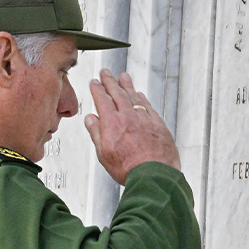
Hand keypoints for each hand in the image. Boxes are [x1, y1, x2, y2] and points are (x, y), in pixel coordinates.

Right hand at [86, 70, 180, 184]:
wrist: (154, 175)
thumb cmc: (129, 168)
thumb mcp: (103, 153)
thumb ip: (96, 133)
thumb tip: (91, 119)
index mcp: (112, 123)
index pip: (102, 99)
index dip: (97, 89)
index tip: (95, 82)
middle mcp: (129, 117)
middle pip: (118, 93)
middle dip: (111, 81)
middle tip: (106, 73)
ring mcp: (145, 119)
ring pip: (134, 97)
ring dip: (127, 85)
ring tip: (123, 77)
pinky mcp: (158, 124)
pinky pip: (148, 106)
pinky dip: (142, 98)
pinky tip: (140, 95)